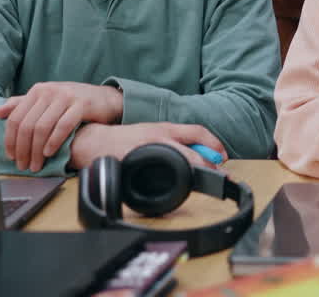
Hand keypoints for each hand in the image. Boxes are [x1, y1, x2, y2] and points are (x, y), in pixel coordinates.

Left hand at [0, 82, 123, 171]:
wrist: (104, 98)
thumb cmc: (73, 102)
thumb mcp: (47, 100)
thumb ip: (23, 105)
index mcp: (37, 90)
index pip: (16, 118)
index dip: (11, 140)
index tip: (12, 156)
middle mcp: (49, 91)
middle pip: (27, 125)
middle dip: (23, 149)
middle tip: (24, 165)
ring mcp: (66, 97)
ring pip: (42, 127)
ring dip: (36, 150)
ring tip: (36, 164)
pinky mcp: (81, 104)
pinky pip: (62, 126)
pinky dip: (53, 142)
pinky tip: (49, 153)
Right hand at [69, 122, 226, 170]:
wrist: (95, 142)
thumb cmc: (126, 138)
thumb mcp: (153, 131)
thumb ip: (174, 139)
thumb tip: (200, 153)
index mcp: (164, 128)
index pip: (196, 131)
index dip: (214, 143)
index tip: (224, 156)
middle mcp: (159, 139)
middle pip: (192, 154)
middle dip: (210, 166)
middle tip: (221, 176)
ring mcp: (147, 153)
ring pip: (179, 165)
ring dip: (194, 175)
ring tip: (205, 182)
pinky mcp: (136, 167)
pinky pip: (158, 178)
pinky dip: (170, 184)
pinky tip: (176, 189)